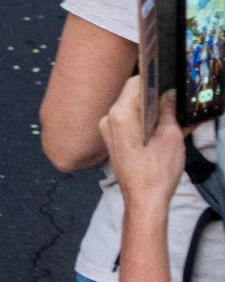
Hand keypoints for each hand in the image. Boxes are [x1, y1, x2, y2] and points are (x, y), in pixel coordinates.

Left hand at [100, 75, 186, 221]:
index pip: (136, 83)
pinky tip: (161, 127)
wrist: (143, 200)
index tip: (170, 82)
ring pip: (131, 107)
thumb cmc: (156, 173)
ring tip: (171, 117)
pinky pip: (128, 121)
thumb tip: (169, 95)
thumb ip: (168, 112)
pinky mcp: (111, 138)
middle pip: (132, 94)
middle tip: (175, 101)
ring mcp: (107, 128)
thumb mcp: (171, 137)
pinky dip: (144, 120)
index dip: (155, 80)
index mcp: (120, 114)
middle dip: (155, 96)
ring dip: (151, 109)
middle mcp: (108, 118)